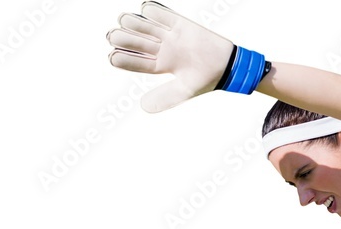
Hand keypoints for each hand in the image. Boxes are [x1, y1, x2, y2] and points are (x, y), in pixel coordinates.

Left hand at [107, 1, 238, 112]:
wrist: (228, 66)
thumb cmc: (207, 80)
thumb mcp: (185, 91)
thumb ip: (165, 97)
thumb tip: (143, 107)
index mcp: (161, 65)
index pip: (138, 62)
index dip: (125, 59)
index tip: (112, 57)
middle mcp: (163, 50)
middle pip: (139, 42)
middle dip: (125, 39)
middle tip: (112, 36)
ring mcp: (172, 36)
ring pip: (148, 28)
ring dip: (135, 23)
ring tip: (123, 20)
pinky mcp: (183, 24)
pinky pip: (166, 16)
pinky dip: (156, 13)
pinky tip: (144, 9)